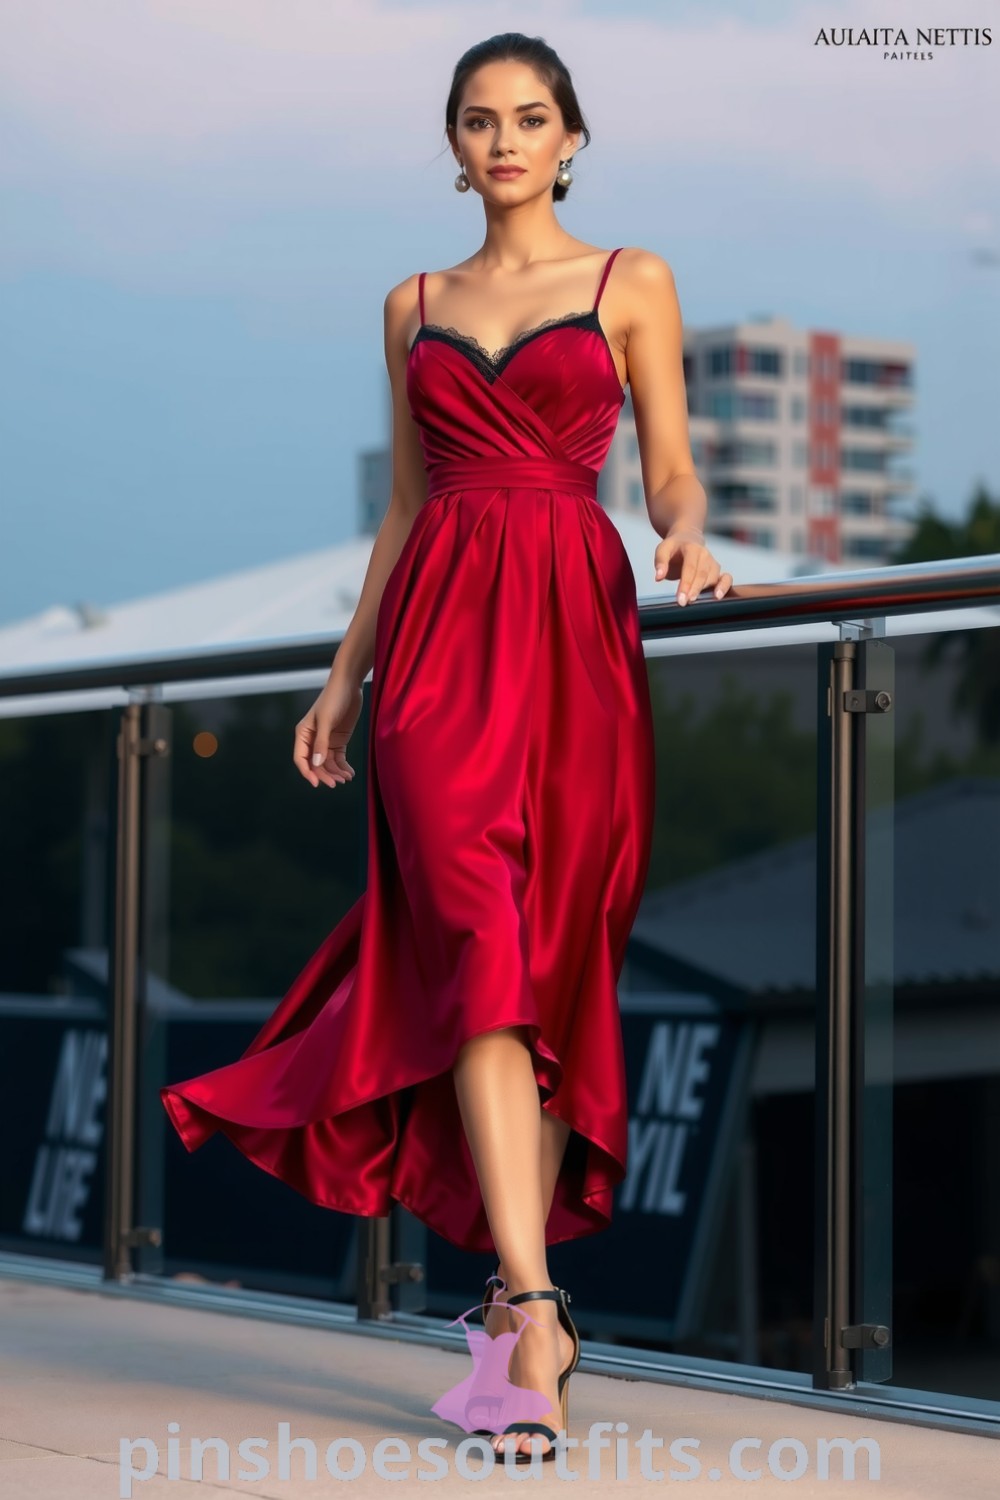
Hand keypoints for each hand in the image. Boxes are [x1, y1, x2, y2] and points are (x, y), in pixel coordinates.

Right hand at [293, 672, 363, 787]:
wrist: (349, 685)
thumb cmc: (333, 698)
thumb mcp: (326, 720)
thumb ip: (322, 743)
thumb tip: (317, 764)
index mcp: (303, 734)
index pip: (301, 758)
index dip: (308, 772)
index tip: (317, 783)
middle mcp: (312, 739)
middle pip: (315, 764)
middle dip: (325, 774)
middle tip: (336, 784)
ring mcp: (326, 741)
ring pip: (327, 763)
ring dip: (335, 773)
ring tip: (346, 779)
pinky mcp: (338, 741)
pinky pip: (338, 759)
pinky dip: (343, 767)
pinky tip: (349, 773)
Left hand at [653, 530, 733, 605]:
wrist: (687, 539)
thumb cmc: (674, 547)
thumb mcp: (663, 549)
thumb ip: (660, 562)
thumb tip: (658, 577)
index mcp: (692, 547)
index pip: (690, 567)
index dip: (686, 583)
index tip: (680, 598)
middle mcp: (705, 555)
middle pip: (702, 574)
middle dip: (694, 590)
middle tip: (684, 603)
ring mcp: (712, 563)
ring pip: (712, 578)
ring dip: (704, 591)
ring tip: (694, 601)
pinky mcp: (717, 571)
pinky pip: (726, 578)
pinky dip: (724, 587)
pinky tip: (717, 596)